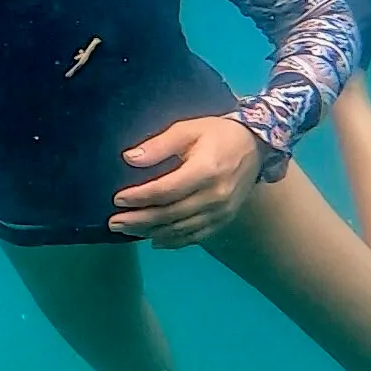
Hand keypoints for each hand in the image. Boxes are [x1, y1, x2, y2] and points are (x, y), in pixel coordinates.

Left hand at [109, 116, 265, 246]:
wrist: (256, 146)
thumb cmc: (217, 134)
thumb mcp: (187, 129)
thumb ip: (158, 145)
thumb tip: (129, 158)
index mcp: (206, 171)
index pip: (165, 191)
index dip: (139, 197)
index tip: (117, 200)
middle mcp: (216, 196)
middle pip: (170, 214)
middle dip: (139, 220)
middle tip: (113, 222)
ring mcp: (222, 211)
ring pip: (181, 229)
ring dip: (151, 232)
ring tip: (126, 230)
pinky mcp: (225, 219)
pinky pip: (197, 235)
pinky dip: (174, 241)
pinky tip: (154, 240)